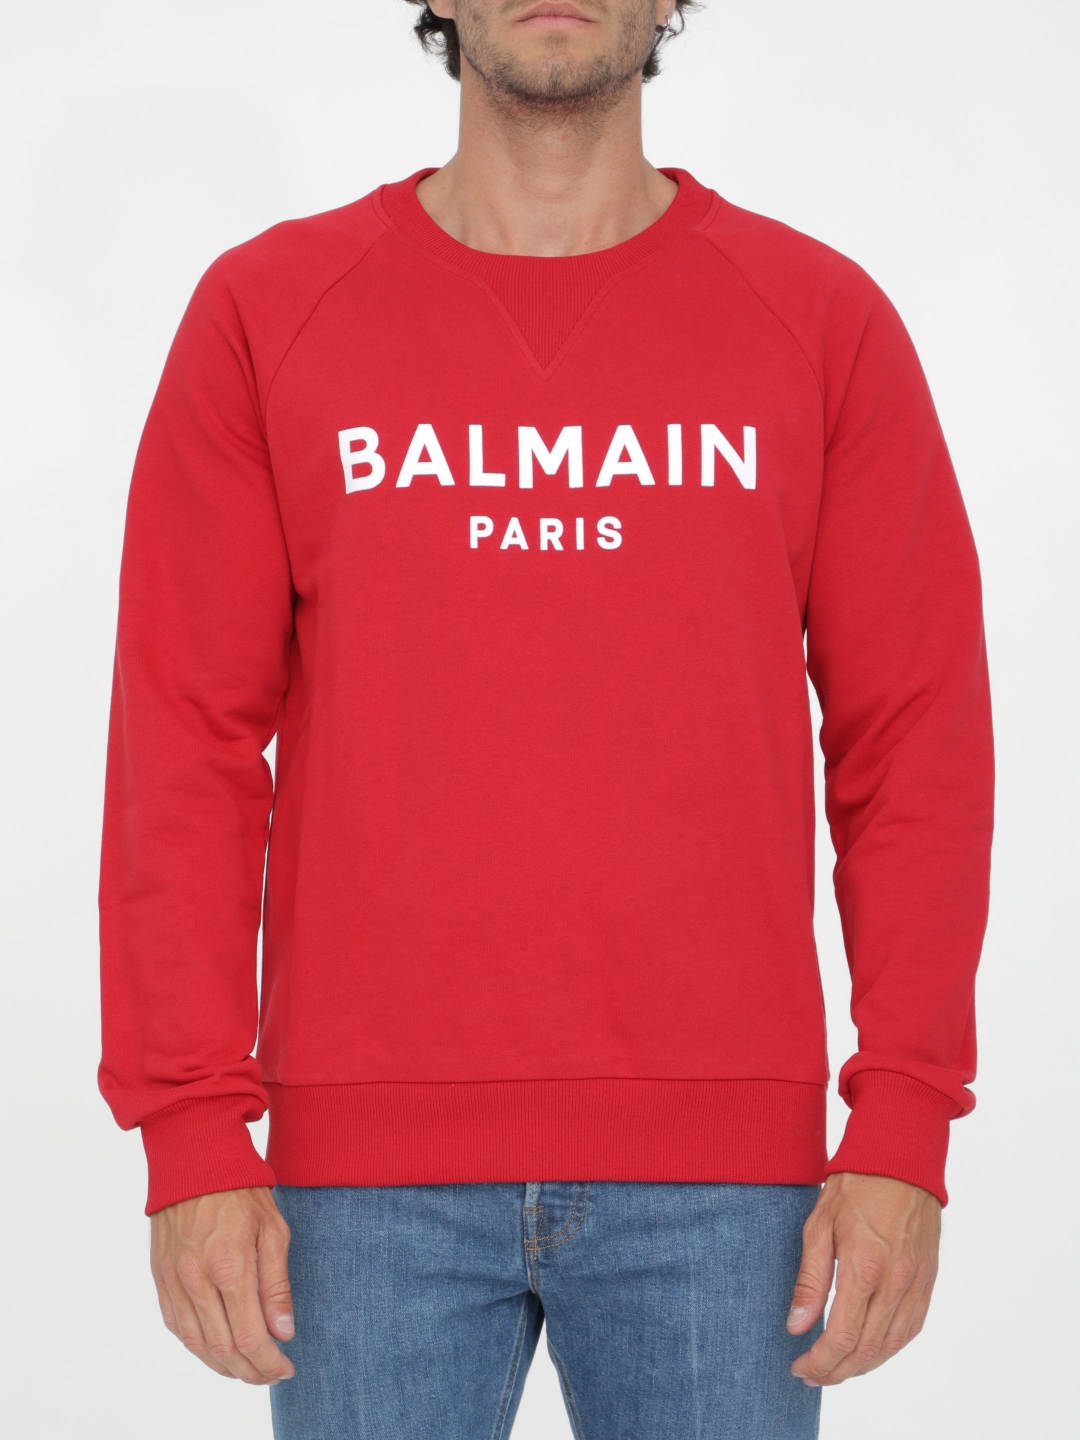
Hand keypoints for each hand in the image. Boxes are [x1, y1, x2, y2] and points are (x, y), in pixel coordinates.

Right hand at [150, 1186, 295, 1384]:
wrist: (196, 1160)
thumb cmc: (242, 1191)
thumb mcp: (273, 1230)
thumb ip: (277, 1286)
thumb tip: (283, 1333)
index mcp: (229, 1266)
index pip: (250, 1337)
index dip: (269, 1362)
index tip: (286, 1368)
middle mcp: (196, 1279)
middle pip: (222, 1349)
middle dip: (250, 1371)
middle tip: (271, 1374)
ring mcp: (174, 1280)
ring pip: (196, 1344)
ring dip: (224, 1366)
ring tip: (248, 1370)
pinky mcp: (160, 1277)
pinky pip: (176, 1326)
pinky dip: (198, 1347)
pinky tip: (217, 1350)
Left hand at [787, 1172, 939, 1385]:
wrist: (900, 1159)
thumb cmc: (855, 1186)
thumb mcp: (818, 1225)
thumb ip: (810, 1281)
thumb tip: (797, 1327)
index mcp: (865, 1267)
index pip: (842, 1337)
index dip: (820, 1362)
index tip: (799, 1367)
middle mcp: (896, 1282)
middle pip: (867, 1350)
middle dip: (836, 1371)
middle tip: (811, 1375)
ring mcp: (917, 1284)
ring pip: (891, 1346)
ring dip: (862, 1366)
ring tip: (835, 1369)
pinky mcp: (928, 1280)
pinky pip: (911, 1329)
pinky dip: (888, 1349)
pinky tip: (869, 1351)